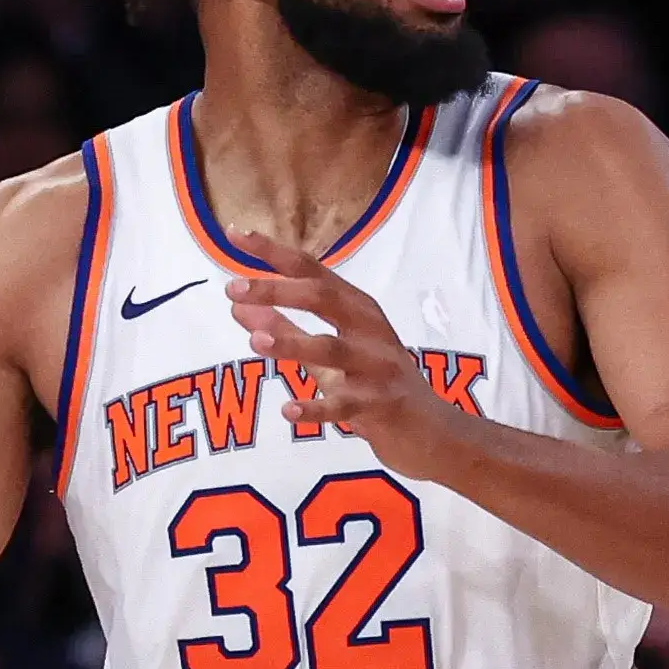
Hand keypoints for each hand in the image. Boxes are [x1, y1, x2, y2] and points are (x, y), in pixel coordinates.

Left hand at [223, 227, 467, 479]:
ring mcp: (378, 368)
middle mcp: (370, 330)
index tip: (235, 235)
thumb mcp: (326, 356)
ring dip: (294, 343)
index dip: (273, 252)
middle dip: (278, 290)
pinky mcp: (382, 406)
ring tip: (257, 341)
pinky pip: (345, 406)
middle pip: (323, 298)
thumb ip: (284, 329)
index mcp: (356, 309)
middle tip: (234, 288)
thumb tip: (236, 305)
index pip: (311, 270)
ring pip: (334, 350)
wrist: (434, 433)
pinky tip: (289, 410)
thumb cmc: (376, 385)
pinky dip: (317, 408)